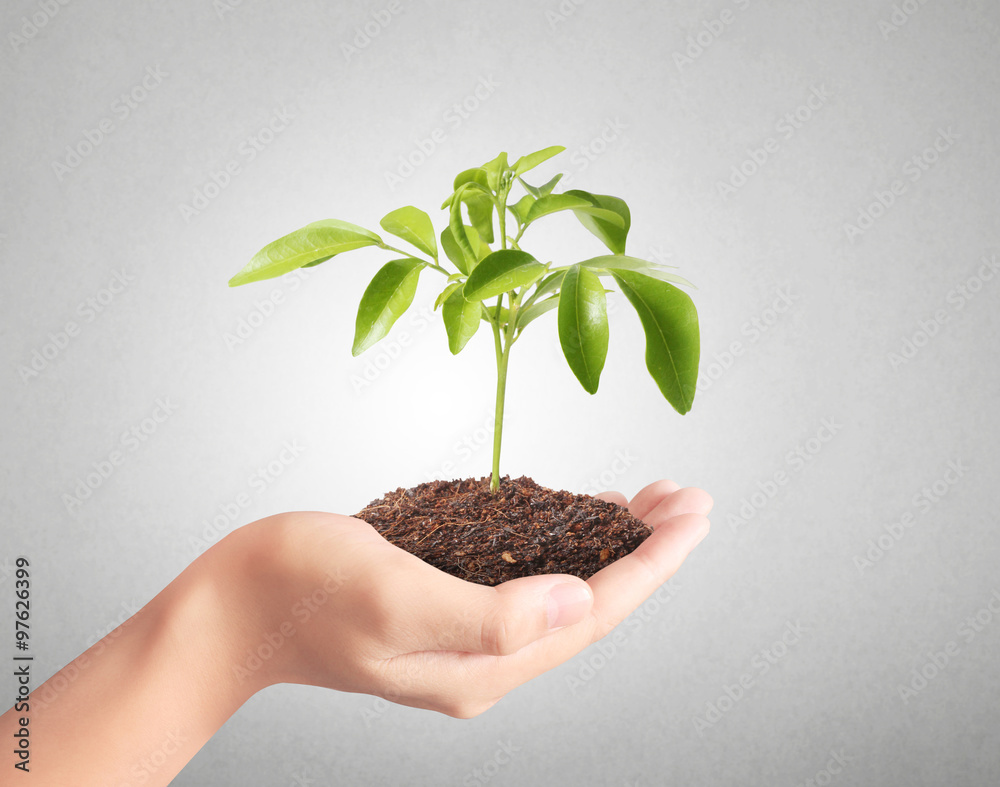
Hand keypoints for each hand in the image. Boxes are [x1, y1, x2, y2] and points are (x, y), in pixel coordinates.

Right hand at [228, 479, 711, 716]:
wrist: (235, 605)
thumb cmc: (303, 590)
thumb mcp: (395, 597)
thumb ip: (491, 614)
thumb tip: (583, 602)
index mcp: (483, 665)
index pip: (594, 615)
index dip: (651, 563)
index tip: (694, 514)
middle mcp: (485, 661)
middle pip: (591, 605)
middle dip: (645, 551)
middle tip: (685, 497)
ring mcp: (465, 638)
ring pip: (563, 592)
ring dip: (610, 546)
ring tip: (648, 502)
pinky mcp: (446, 608)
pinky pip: (525, 579)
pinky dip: (561, 545)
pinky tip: (574, 517)